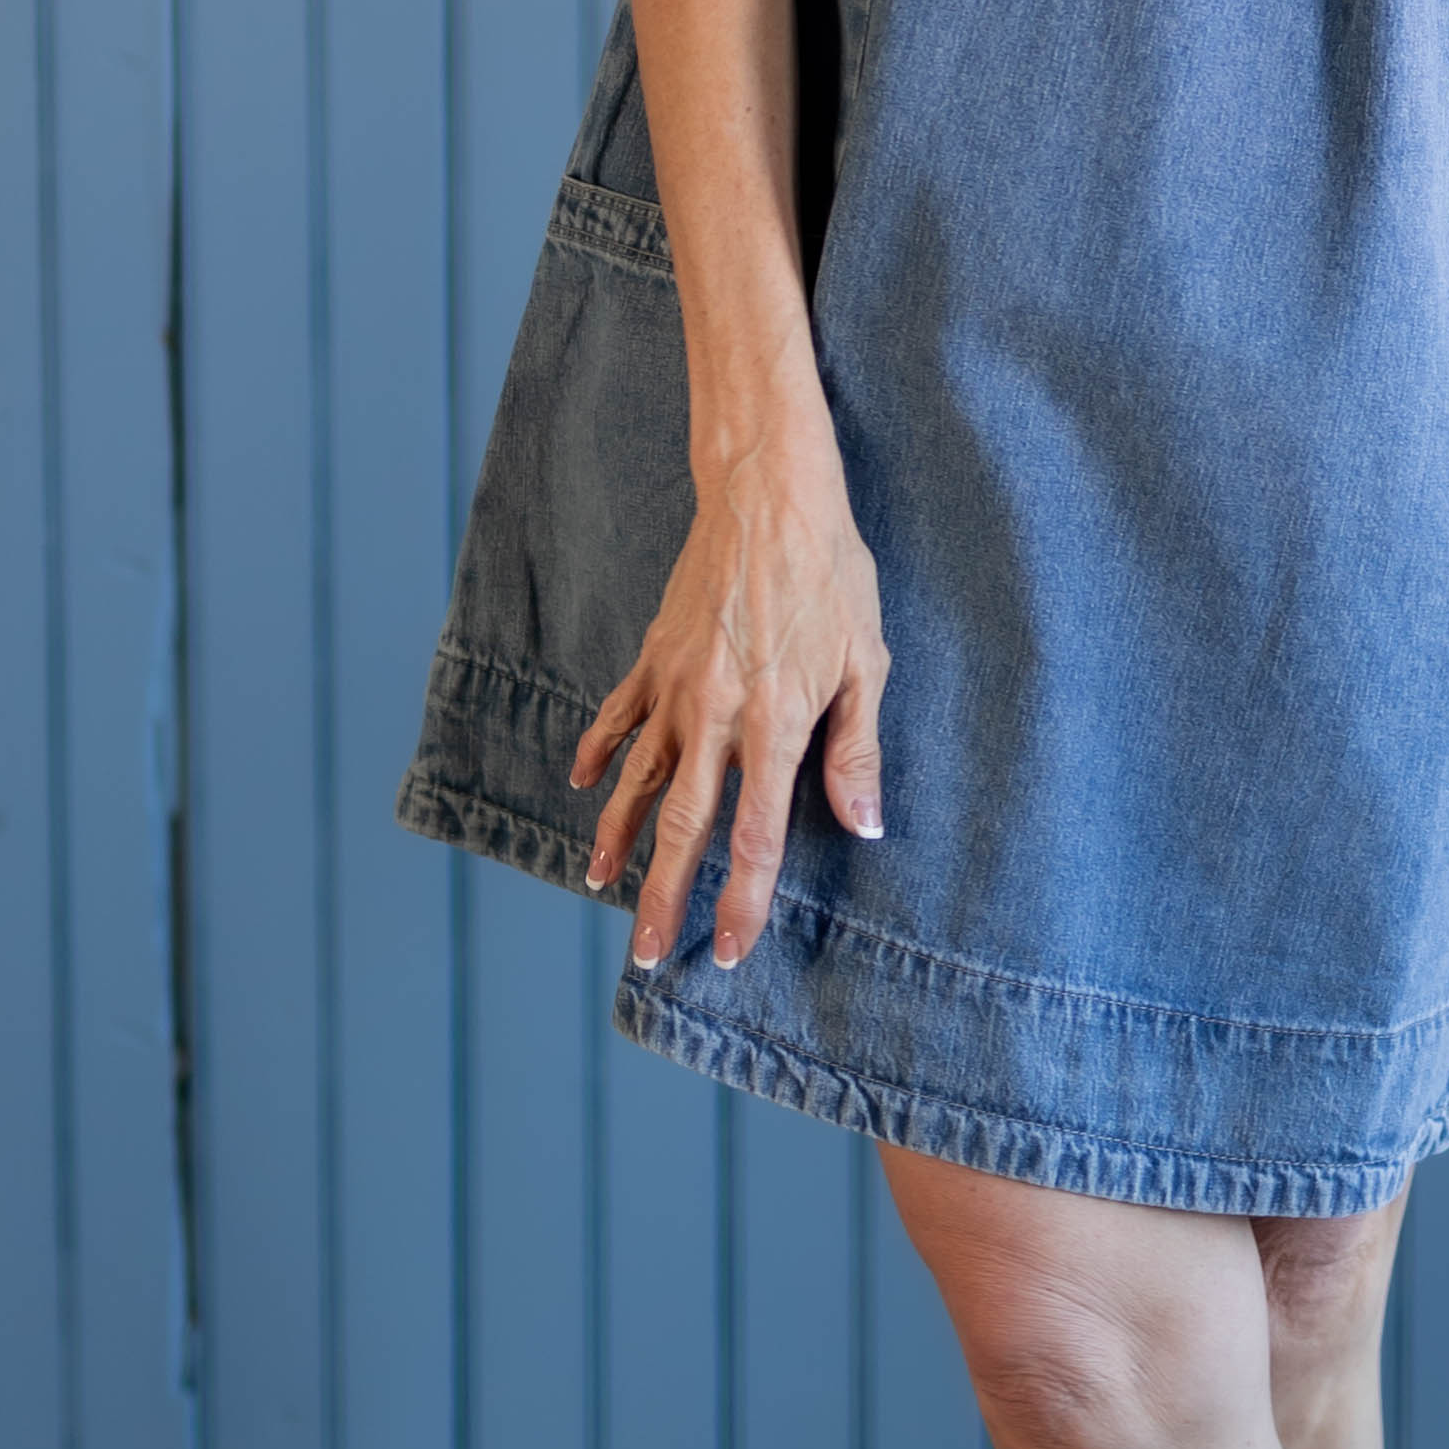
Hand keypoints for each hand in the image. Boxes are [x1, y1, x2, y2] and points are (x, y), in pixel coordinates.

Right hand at [570, 422, 888, 972]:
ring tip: (601, 884)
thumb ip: (857, 750)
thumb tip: (863, 825)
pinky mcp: (653, 655)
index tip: (730, 950)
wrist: (768, 494)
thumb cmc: (831, 576)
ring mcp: (675, 686)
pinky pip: (618, 716)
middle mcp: (715, 716)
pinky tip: (583, 784)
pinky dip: (597, 753)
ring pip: (637, 779)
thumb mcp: (865, 663)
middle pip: (683, 826)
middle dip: (664, 895)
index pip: (754, 836)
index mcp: (775, 725)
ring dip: (617, 838)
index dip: (742, 899)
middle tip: (646, 954)